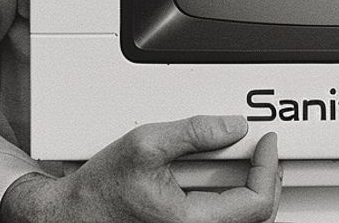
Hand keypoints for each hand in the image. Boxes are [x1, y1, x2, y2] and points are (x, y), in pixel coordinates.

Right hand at [1, 115, 279, 222]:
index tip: (266, 141)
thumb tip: (234, 125)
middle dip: (266, 177)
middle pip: (256, 216)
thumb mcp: (144, 145)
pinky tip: (224, 176)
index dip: (268, 167)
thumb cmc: (98, 190)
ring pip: (241, 221)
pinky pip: (222, 222)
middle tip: (264, 149)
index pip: (256, 204)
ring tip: (249, 159)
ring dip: (252, 189)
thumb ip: (193, 131)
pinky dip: (233, 199)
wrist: (70, 215)